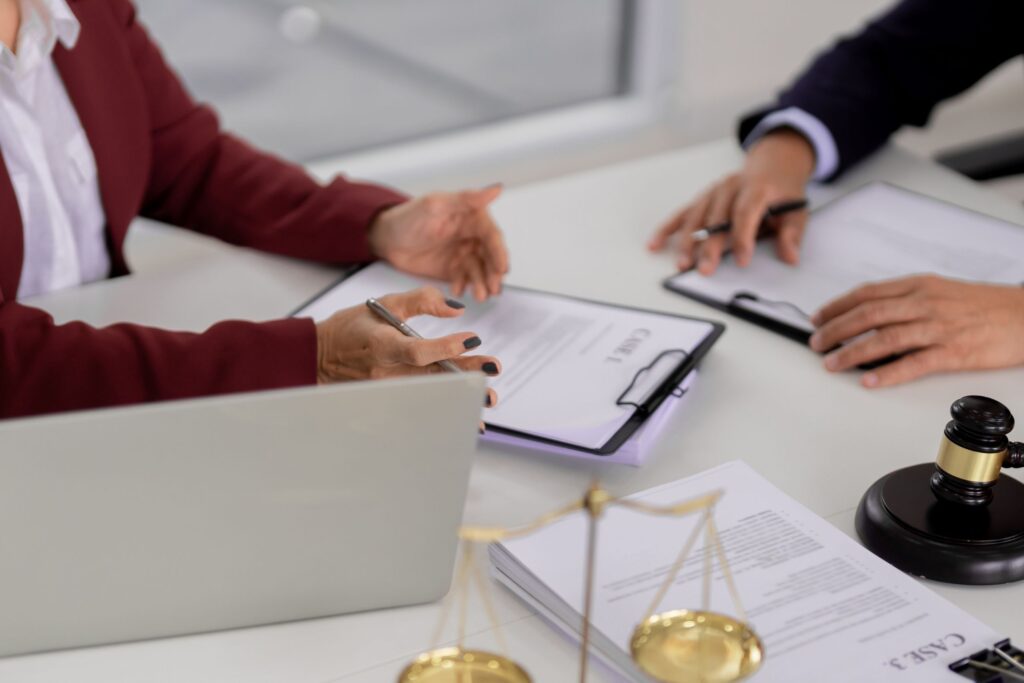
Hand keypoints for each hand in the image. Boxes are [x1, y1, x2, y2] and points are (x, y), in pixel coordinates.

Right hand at [315, 287, 499, 409]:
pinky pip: (418, 406)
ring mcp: (384, 391)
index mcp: (382, 344)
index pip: (418, 351)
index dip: (446, 348)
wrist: (319, 356)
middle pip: (430, 377)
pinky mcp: (385, 401)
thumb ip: (422, 300)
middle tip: (492, 373)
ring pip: (428, 396)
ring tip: (485, 402)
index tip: (472, 340)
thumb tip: (457, 310)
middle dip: (464, 376)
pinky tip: (463, 415)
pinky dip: (441, 409)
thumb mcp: (385, 303)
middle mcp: (384, 372)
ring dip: (459, 399)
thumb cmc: (353, 327)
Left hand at [369, 185, 507, 301]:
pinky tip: (459, 290)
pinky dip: (465, 286)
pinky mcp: (453, 270)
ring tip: (480, 296)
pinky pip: (466, 280)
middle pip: (490, 257)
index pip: (492, 236)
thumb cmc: (408, 217)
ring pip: (480, 271)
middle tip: (493, 288)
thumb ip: (466, 199)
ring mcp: (463, 254)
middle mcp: (471, 235)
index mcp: (472, 216)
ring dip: (482, 283)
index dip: (499, 252)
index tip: (502, 268)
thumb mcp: (436, 205)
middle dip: (493, 274)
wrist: (385, 239)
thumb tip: (496, 189)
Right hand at [649, 129, 814, 273]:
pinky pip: (682, 214)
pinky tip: (655, 243)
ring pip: (697, 217)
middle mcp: (731, 187)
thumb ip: (792, 234)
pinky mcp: (702, 198)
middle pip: (717, 218)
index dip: (742, 237)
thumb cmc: (782, 192)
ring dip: (687, 242)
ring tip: (681, 263)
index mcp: (756, 188)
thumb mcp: (797, 210)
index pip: (746, 212)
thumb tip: (791, 257)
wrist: (772, 165)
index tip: (742, 261)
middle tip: (705, 269)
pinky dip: (668, 229)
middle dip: (710, 246)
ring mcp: (713, 192)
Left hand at [809, 275, 1023, 386]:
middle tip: (816, 343)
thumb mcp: (940, 291)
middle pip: (868, 314)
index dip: (837, 306)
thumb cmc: (983, 305)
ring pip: (885, 338)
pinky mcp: (953, 352)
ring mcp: (938, 328)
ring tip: (832, 363)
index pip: (867, 294)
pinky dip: (887, 373)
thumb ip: (906, 300)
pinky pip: (914, 363)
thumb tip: (869, 315)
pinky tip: (869, 380)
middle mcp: (925, 303)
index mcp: (919, 286)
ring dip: (852, 352)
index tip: (818, 318)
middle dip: (836, 330)